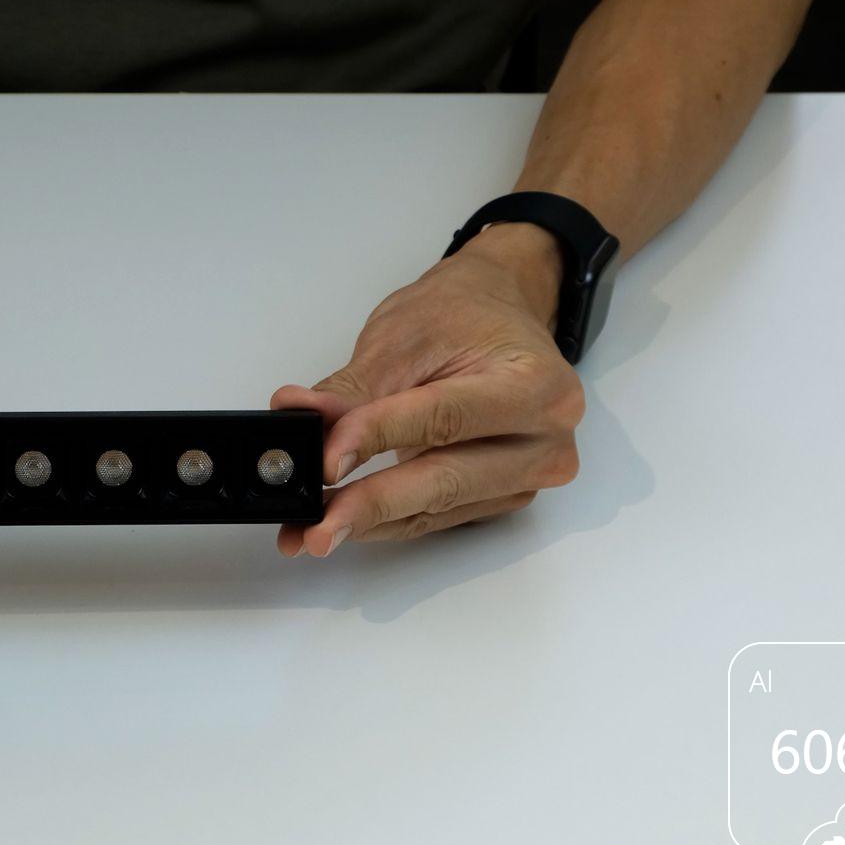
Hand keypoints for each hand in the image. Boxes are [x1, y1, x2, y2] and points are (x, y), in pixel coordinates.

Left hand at [270, 222, 584, 553]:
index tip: (326, 461)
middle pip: (447, 480)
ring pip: (437, 509)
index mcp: (535, 386)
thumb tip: (300, 418)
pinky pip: (436, 517)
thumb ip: (351, 390)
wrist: (497, 316)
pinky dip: (385, 520)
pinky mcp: (499, 498)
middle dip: (372, 503)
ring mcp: (526, 476)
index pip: (444, 419)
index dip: (379, 440)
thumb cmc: (462, 317)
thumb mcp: (401, 338)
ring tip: (310, 528)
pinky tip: (340, 519)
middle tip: (316, 524)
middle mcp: (544, 441)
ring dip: (369, 521)